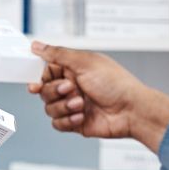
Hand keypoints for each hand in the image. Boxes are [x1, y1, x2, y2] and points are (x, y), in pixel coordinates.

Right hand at [27, 42, 168, 151]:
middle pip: (45, 92)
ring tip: (81, 105)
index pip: (46, 73)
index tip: (36, 84)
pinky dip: (68, 121)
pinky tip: (82, 117)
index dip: (40, 79)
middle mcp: (72, 87)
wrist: (132, 111)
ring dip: (64, 107)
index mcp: (73, 69)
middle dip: (56, 93)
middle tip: (71, 89)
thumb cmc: (115, 84)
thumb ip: (57, 54)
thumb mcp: (85, 62)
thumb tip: (37, 45)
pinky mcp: (76, 122)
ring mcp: (73, 105)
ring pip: (50, 109)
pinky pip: (58, 124)